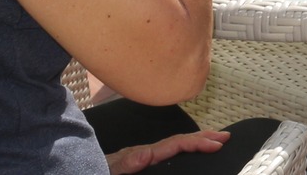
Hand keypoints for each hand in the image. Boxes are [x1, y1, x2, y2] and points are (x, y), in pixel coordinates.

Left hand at [105, 131, 230, 172]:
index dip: (197, 142)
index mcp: (141, 156)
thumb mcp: (109, 170)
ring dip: (196, 141)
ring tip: (215, 139)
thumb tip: (145, 155)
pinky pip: (167, 154)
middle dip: (203, 136)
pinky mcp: (140, 164)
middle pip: (179, 141)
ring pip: (175, 146)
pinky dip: (183, 149)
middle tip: (226, 136)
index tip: (217, 143)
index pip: (175, 145)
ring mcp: (143, 158)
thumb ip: (126, 164)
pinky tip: (189, 152)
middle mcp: (144, 154)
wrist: (80, 171)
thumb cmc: (98, 171)